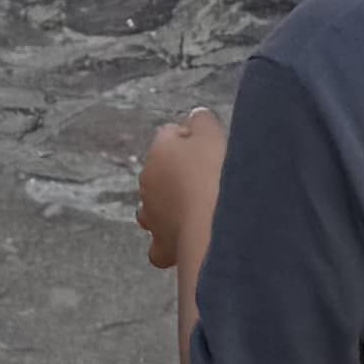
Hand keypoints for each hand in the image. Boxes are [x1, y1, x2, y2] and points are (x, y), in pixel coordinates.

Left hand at [138, 111, 228, 270]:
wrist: (212, 224)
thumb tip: (196, 116)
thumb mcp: (213, 134)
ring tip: (195, 211)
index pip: (170, 136)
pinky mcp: (162, 247)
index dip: (192, 140)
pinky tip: (184, 241)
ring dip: (168, 208)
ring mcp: (152, 217)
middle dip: (179, 175)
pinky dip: (168, 244)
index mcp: (159, 151)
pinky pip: (158, 247)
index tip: (212, 148)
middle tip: (210, 180)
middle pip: (160, 173)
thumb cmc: (214, 175)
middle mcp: (148, 183)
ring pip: (151, 210)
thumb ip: (202, 121)